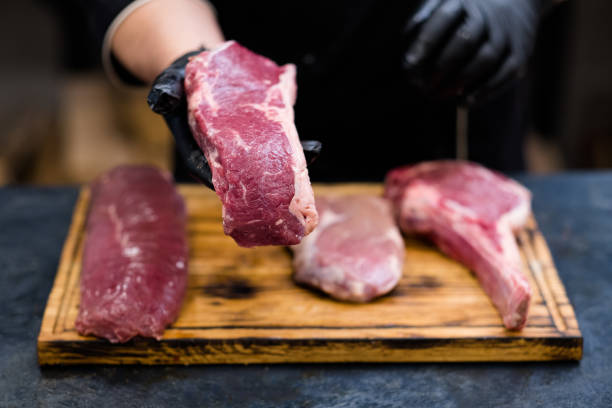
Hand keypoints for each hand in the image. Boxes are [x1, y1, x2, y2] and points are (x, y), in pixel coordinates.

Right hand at [147, 51, 322, 188]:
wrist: (195, 72)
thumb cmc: (177, 86)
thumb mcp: (165, 88)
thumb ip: (162, 96)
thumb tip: (160, 101)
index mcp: (199, 153)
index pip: (211, 173)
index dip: (228, 183)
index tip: (245, 190)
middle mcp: (224, 156)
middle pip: (245, 174)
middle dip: (268, 180)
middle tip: (291, 184)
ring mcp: (243, 147)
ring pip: (265, 162)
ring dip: (290, 163)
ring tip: (313, 154)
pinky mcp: (257, 135)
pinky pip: (276, 144)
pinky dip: (294, 146)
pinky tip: (311, 145)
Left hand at [402, 0, 543, 103]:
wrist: (519, 0)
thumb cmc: (468, 9)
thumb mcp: (447, 2)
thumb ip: (427, 17)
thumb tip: (407, 44)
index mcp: (465, 0)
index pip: (443, 18)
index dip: (426, 42)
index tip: (409, 64)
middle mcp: (489, 14)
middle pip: (466, 39)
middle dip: (443, 65)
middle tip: (424, 86)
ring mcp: (507, 33)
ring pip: (486, 58)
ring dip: (461, 81)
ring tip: (440, 96)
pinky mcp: (521, 52)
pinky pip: (505, 74)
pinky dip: (484, 91)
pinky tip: (464, 102)